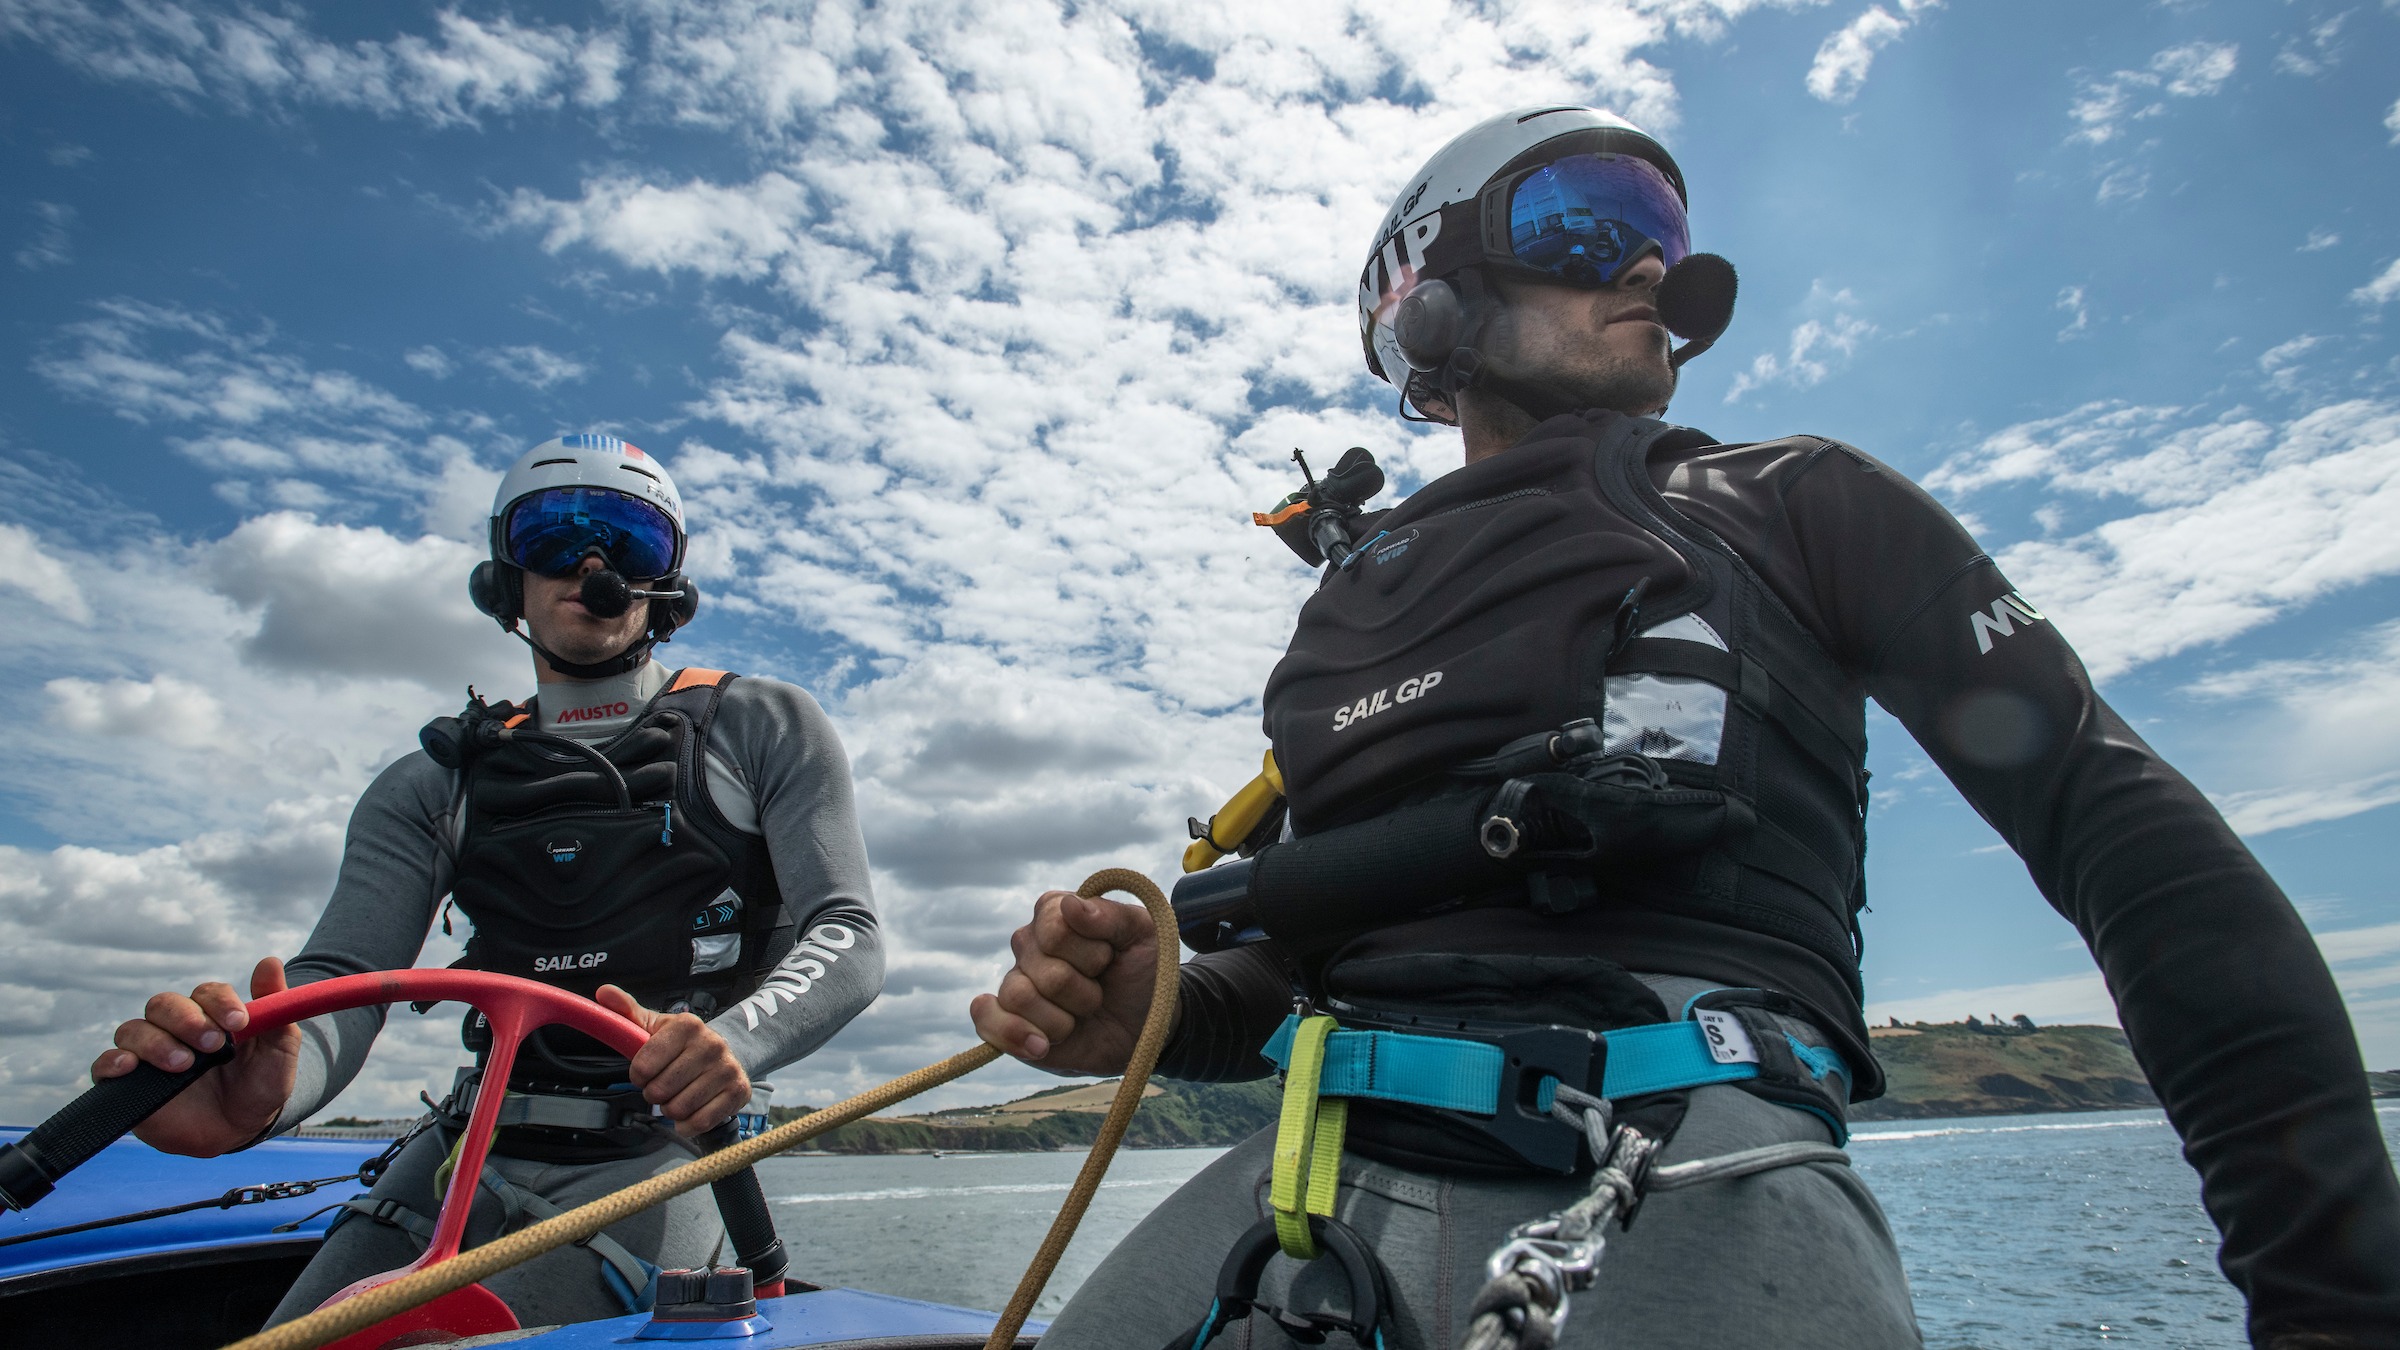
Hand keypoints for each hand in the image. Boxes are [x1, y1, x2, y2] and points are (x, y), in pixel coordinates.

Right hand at [94, 957, 300, 1157]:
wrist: (240, 1131)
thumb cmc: (260, 1086)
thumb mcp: (278, 1050)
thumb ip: (275, 1008)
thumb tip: (269, 961)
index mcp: (211, 1014)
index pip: (206, 993)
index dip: (220, 1002)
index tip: (239, 1022)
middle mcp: (175, 1029)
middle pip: (163, 1005)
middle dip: (186, 1020)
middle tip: (213, 1045)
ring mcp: (149, 1055)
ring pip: (133, 1030)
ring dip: (156, 1042)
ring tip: (184, 1064)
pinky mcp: (128, 1084)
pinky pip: (104, 1065)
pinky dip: (112, 1061)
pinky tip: (130, 1066)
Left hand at [597, 985, 750, 1136]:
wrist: (724, 1056)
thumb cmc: (681, 1046)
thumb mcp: (654, 1027)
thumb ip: (626, 1011)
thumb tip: (603, 992)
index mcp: (688, 1025)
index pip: (642, 1066)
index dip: (638, 1075)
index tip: (645, 1072)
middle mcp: (711, 1044)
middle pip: (660, 1091)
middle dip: (655, 1093)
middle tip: (665, 1085)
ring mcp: (727, 1068)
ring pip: (678, 1108)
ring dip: (671, 1109)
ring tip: (679, 1095)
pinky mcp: (738, 1091)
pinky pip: (699, 1122)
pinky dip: (688, 1125)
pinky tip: (691, 1110)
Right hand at [970, 890, 1162, 1076]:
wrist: (1149, 1024)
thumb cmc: (1145, 972)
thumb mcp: (1144, 935)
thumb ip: (1111, 916)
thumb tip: (1070, 905)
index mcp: (1055, 913)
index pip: (1054, 927)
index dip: (1090, 951)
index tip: (1111, 956)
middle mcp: (1030, 945)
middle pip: (1044, 970)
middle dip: (1084, 990)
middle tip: (1101, 990)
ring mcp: (1018, 983)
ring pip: (1018, 997)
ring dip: (1063, 1019)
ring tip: (1081, 1017)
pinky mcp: (1009, 1022)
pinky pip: (985, 1020)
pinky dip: (1012, 1034)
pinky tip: (1041, 1045)